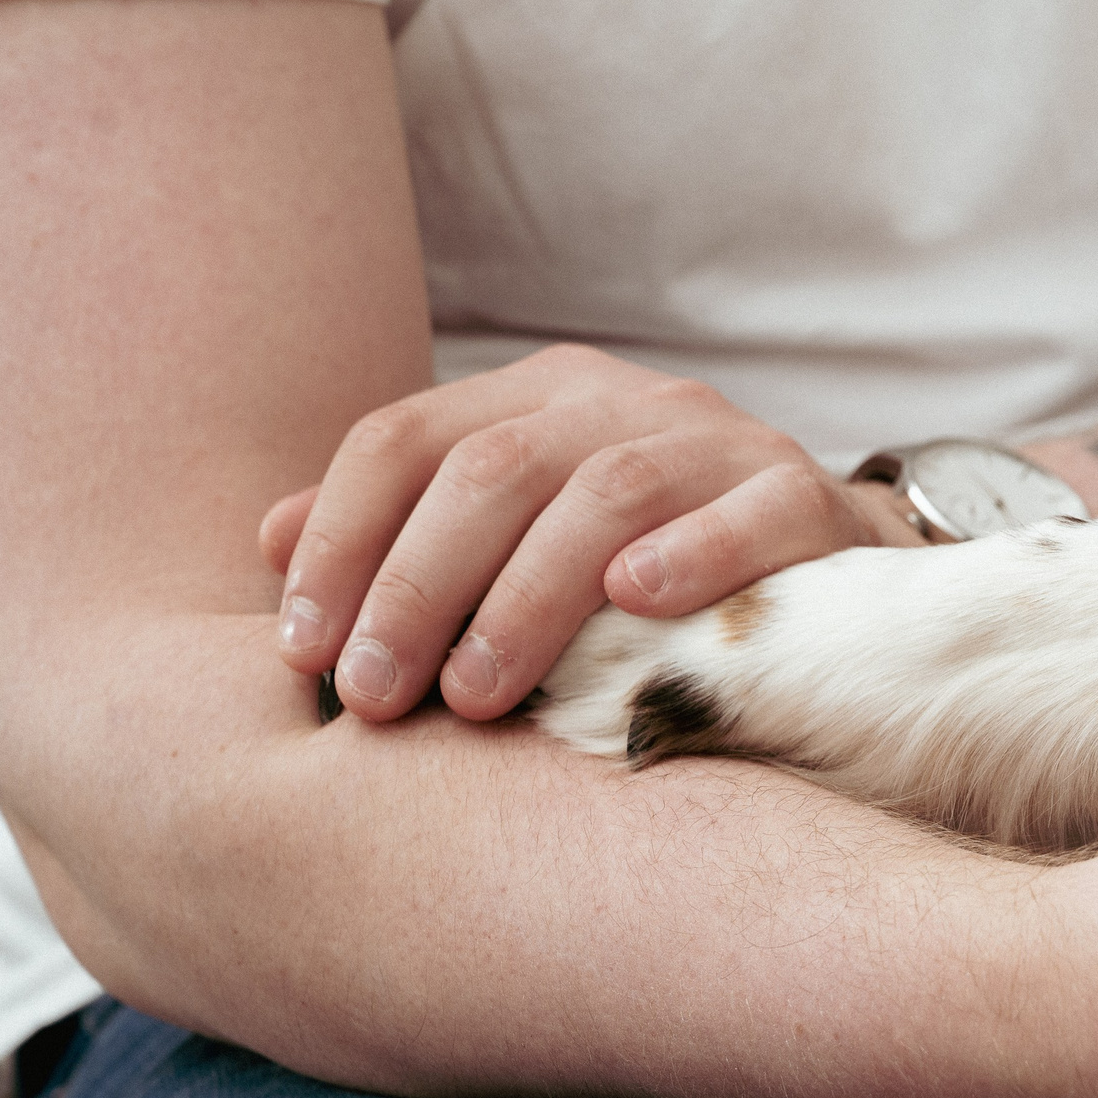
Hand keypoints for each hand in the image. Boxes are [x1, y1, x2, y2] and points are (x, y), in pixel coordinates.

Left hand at [260, 344, 924, 721]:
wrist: (829, 571)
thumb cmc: (645, 574)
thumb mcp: (517, 541)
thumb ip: (406, 535)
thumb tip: (268, 540)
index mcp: (536, 400)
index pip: (405, 440)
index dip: (340, 540)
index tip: (299, 650)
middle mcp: (623, 402)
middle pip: (492, 470)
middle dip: (419, 588)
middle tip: (376, 698)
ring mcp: (719, 443)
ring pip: (604, 493)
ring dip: (528, 599)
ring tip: (478, 696)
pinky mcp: (804, 497)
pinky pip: (747, 514)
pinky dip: (690, 553)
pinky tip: (637, 603)